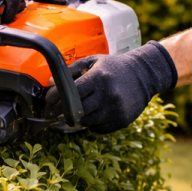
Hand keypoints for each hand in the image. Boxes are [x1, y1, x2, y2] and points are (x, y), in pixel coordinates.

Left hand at [44, 41, 177, 133]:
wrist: (143, 75)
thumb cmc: (113, 67)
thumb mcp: (93, 61)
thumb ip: (71, 70)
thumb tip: (51, 82)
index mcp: (99, 77)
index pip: (71, 92)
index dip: (56, 97)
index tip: (48, 101)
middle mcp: (108, 95)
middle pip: (77, 110)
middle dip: (61, 112)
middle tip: (53, 112)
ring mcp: (115, 109)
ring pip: (87, 121)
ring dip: (76, 119)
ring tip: (70, 114)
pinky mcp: (122, 120)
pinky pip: (99, 128)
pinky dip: (92, 124)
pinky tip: (90, 115)